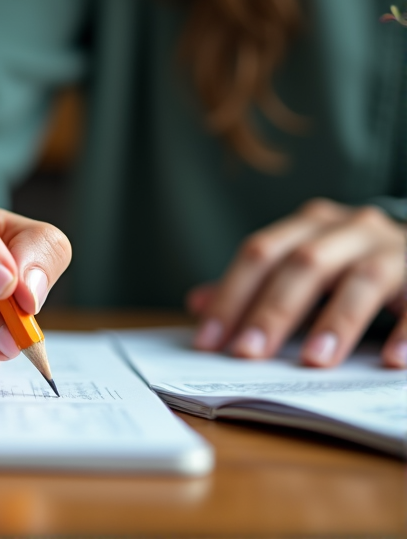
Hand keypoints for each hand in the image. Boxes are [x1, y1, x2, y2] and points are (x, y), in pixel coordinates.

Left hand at [187, 199, 406, 367]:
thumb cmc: (347, 262)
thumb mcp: (300, 265)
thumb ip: (254, 285)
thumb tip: (197, 303)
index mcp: (308, 224)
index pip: (259, 253)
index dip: (231, 295)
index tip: (208, 340)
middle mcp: (349, 227)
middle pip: (304, 263)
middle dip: (273, 310)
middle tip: (248, 353)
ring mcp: (393, 247)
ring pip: (362, 277)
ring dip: (337, 321)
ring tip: (314, 361)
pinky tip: (392, 361)